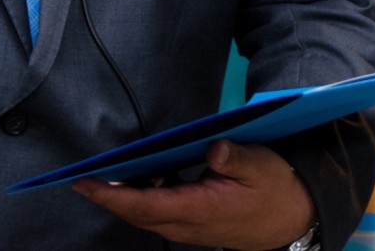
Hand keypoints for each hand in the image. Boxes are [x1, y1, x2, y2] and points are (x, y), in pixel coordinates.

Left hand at [72, 140, 314, 249]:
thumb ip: (235, 156)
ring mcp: (188, 228)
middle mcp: (188, 225)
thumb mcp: (261, 165)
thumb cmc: (275, 189)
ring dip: (126, 196)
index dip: (112, 195)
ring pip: (144, 216)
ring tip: (118, 168)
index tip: (85, 183)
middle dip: (107, 196)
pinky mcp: (190, 225)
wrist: (291, 218)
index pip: (146, 205)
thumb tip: (213, 146)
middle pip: (136, 214)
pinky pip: (157, 214)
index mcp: (201, 208)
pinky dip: (143, 197)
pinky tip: (148, 174)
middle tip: (83, 175)